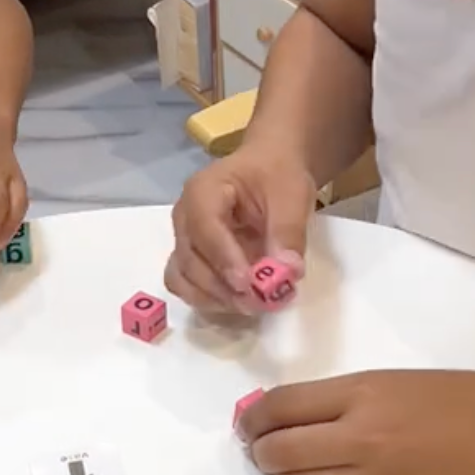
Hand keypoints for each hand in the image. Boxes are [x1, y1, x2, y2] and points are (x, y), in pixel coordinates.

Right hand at [165, 146, 314, 313]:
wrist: (271, 170)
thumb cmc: (277, 174)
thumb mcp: (292, 194)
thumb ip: (288, 231)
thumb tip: (287, 271)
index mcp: (203, 191)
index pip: (204, 227)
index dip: (223, 258)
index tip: (249, 284)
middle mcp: (184, 217)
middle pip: (189, 258)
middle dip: (222, 286)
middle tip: (259, 301)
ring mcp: (184, 240)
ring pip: (182, 277)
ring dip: (214, 297)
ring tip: (252, 305)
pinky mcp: (191, 259)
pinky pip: (186, 286)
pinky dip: (208, 299)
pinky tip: (237, 302)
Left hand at [238, 370, 474, 474]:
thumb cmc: (464, 401)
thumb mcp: (395, 382)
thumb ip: (340, 398)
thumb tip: (287, 412)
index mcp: (362, 394)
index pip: (281, 406)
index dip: (253, 417)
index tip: (247, 423)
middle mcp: (362, 438)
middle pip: (280, 451)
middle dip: (259, 452)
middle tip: (260, 449)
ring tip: (285, 473)